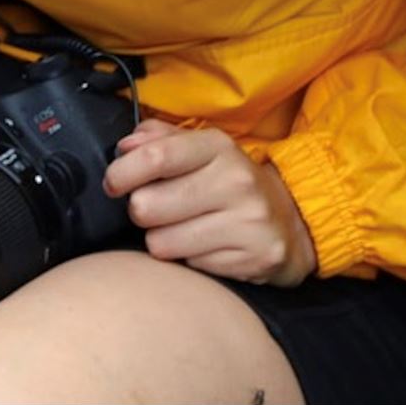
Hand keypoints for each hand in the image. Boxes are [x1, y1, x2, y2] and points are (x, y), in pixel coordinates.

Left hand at [103, 118, 317, 287]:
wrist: (291, 220)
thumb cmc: (226, 181)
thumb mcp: (197, 149)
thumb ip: (156, 139)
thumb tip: (125, 148)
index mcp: (217, 147)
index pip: (154, 157)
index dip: (121, 173)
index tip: (114, 184)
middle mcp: (237, 182)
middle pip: (147, 206)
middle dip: (141, 211)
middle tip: (157, 209)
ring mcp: (249, 222)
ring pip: (161, 243)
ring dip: (162, 239)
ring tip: (183, 228)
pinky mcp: (255, 258)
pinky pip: (190, 265)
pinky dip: (190, 258)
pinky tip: (208, 245)